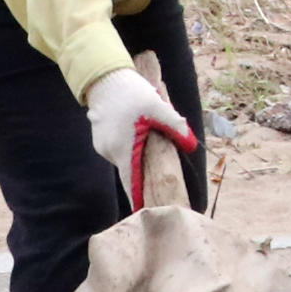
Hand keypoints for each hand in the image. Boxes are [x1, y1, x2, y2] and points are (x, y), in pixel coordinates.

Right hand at [86, 66, 196, 205]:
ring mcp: (102, 146)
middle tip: (159, 153)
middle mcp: (110, 153)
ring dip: (137, 151)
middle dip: (145, 166)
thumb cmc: (132, 93)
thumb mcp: (159, 108)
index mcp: (125, 151)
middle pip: (132, 169)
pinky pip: (118, 147)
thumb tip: (191, 145)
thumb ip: (175, 127)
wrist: (104, 78)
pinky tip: (134, 125)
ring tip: (146, 130)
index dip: (141, 199)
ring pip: (126, 156)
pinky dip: (128, 142)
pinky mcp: (100, 138)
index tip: (147, 213)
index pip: (133, 183)